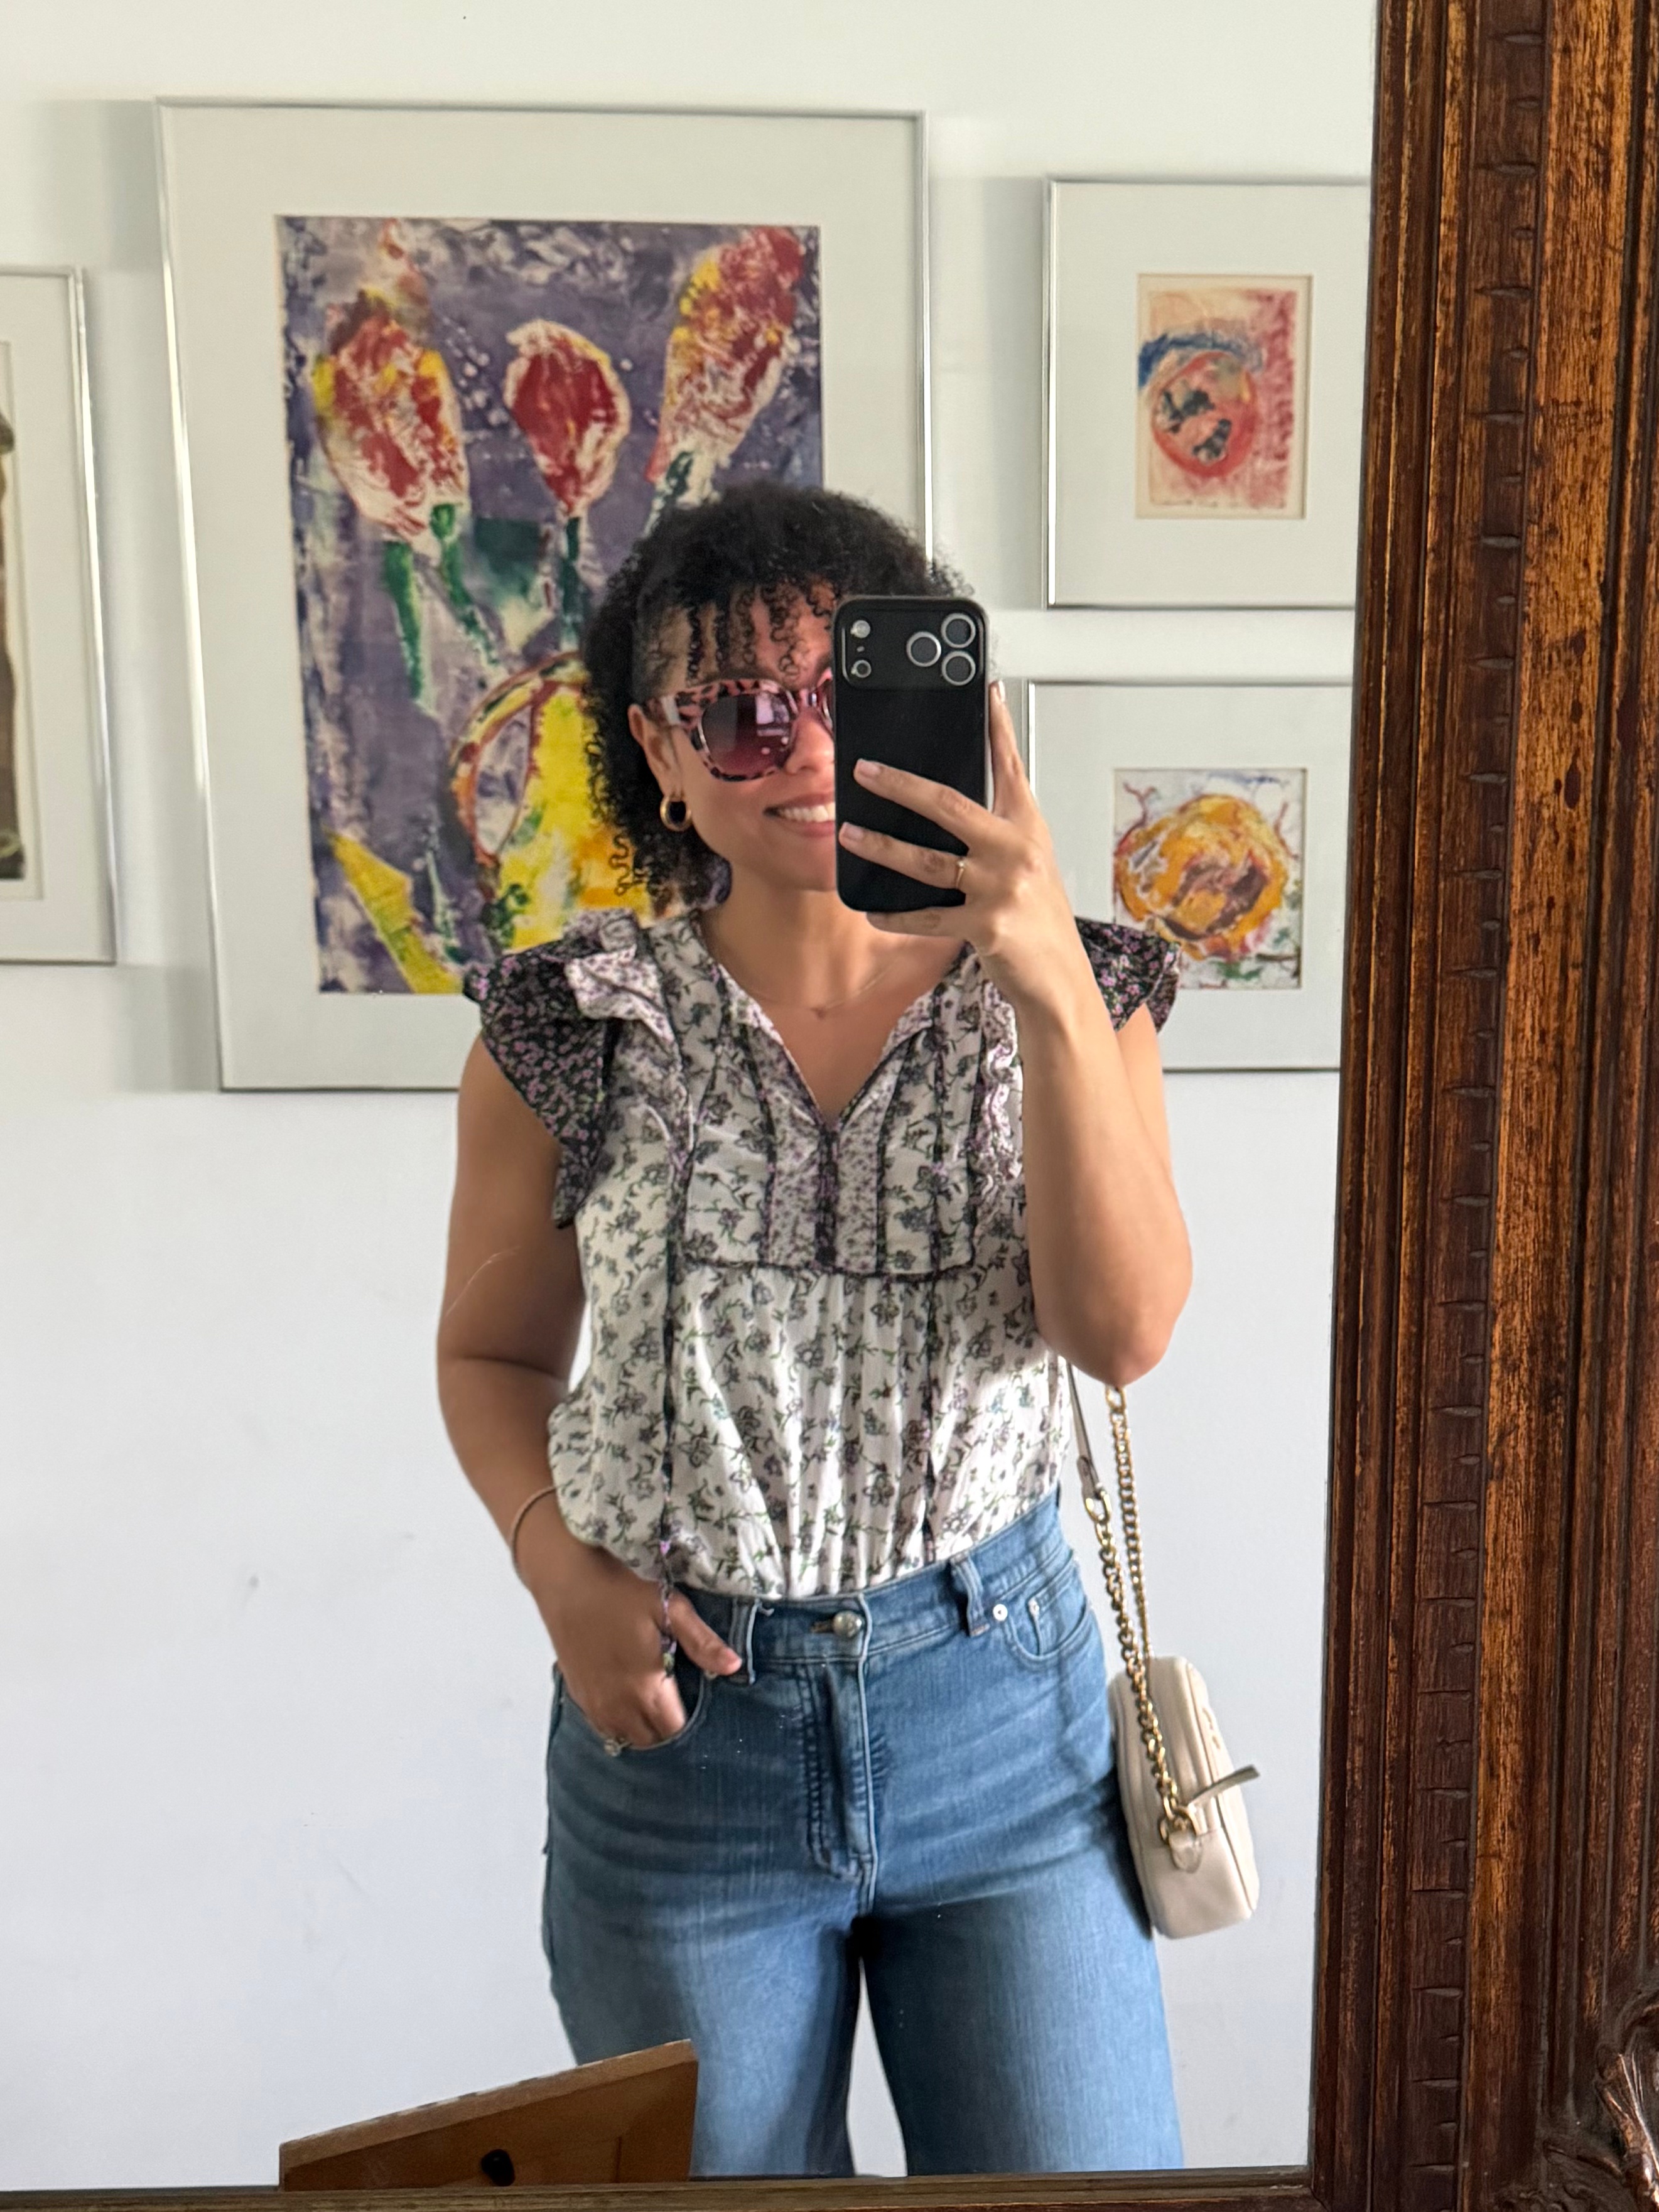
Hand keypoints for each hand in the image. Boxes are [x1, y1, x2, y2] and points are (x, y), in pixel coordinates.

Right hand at [518, 1522, 741, 1747]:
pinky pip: (603, 1725)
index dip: (693, 1725)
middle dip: (669, 1729)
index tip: (702, 1707)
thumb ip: (701, 1642)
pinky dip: (619, 1720)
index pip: (674, 1731)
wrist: (565, 1577)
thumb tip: (735, 1666)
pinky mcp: (577, 1694)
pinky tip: (629, 1697)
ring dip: (643, 1728)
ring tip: (658, 1703)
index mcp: (644, 1688)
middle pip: (651, 1740)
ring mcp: (593, 1703)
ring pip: (625, 1736)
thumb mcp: (669, 1607)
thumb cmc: (620, 1588)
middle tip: (682, 1703)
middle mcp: (617, 1706)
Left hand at [838, 684, 1093, 1015]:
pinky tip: (872, 911)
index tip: (986, 692)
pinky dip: (895, 915)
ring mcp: (1002, 888)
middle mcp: (1017, 851)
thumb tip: (942, 810)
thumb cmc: (1039, 920)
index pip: (1010, 766)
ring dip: (882, 848)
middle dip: (900, 785)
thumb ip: (996, 834)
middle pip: (949, 804)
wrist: (1059, 978)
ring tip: (849, 835)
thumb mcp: (1029, 866)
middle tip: (865, 770)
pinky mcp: (986, 925)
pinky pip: (926, 916)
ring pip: (927, 860)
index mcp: (1028, 828)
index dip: (998, 727)